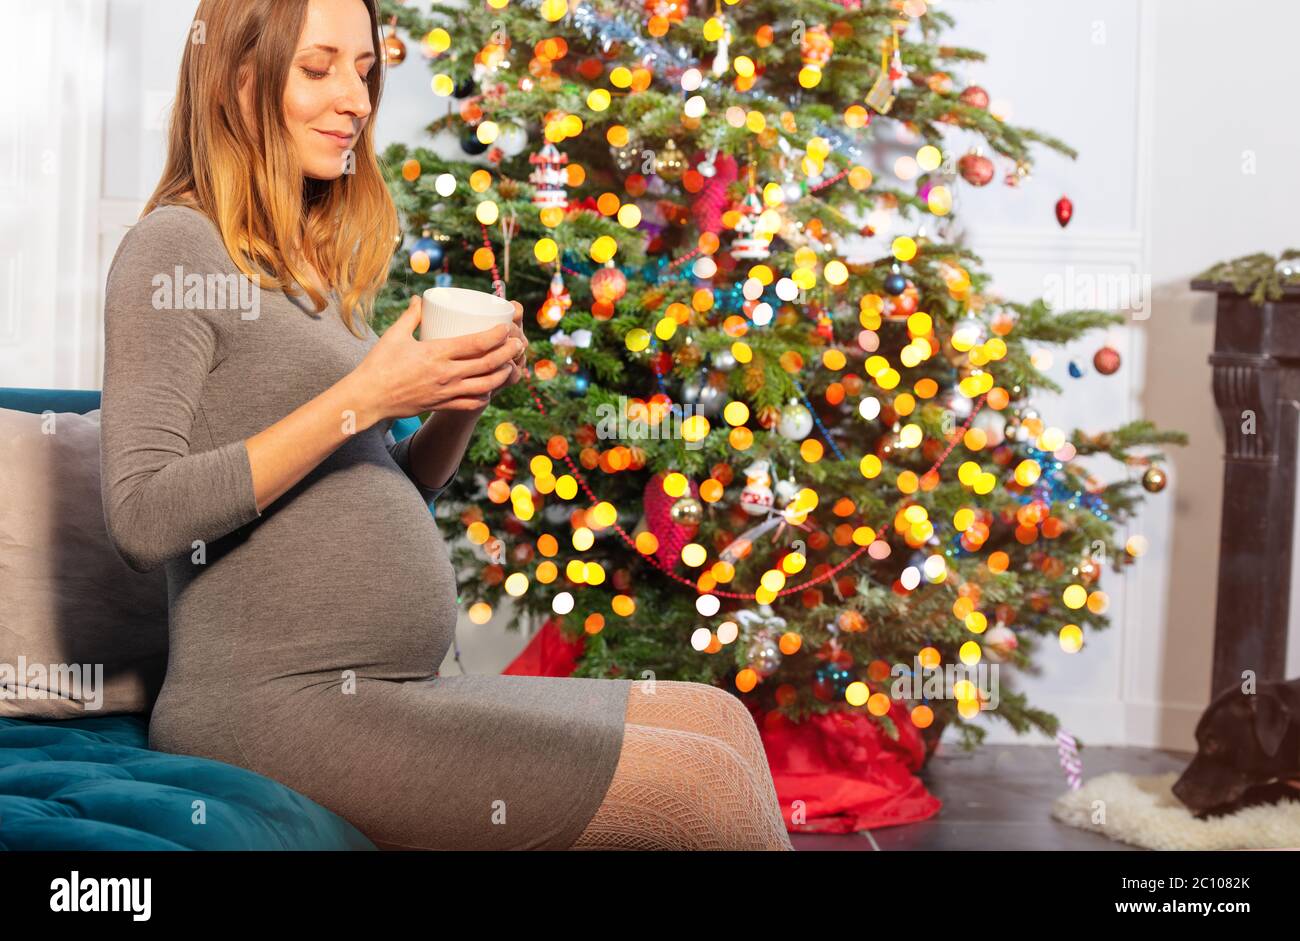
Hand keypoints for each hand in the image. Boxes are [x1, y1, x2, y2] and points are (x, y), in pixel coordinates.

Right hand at [351, 295, 523, 421]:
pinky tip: (490, 388)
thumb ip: (411, 316)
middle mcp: (446, 374)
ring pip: (486, 385)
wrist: (368, 398)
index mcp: (436, 353)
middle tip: (518, 343)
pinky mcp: (442, 405)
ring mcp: (446, 392)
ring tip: (510, 365)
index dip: (497, 336)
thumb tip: (420, 299)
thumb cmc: (379, 364)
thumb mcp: (395, 335)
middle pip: (488, 363)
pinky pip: (472, 402)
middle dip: (508, 353)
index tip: (506, 328)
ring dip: (503, 375)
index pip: (477, 343)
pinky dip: (486, 395)